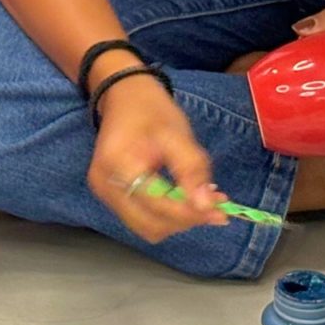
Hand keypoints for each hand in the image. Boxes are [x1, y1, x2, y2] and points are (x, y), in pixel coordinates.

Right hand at [88, 76, 229, 242]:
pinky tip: (185, 198)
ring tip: (202, 201)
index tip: (220, 210)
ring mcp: (105, 194)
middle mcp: (104, 186)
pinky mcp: (112, 197)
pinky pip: (143, 218)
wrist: (123, 97)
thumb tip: (207, 206)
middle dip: (185, 220)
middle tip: (216, 207)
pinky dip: (168, 215)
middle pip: (149, 225)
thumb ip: (192, 170)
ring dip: (178, 221)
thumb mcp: (178, 133)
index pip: (156, 204)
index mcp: (116, 164)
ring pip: (147, 227)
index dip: (189, 211)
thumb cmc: (150, 110)